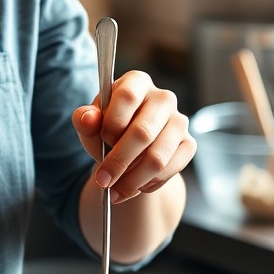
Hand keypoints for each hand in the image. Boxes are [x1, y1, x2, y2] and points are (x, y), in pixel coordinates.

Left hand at [72, 69, 194, 202]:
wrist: (129, 147)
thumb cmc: (107, 128)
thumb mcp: (90, 123)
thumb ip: (84, 119)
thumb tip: (87, 118)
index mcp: (136, 82)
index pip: (128, 97)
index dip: (112, 122)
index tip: (103, 139)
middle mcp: (163, 98)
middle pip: (143, 133)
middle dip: (118, 161)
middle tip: (102, 180)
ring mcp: (179, 121)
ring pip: (157, 158)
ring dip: (132, 180)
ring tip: (114, 191)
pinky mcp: (189, 144)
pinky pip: (170, 170)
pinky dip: (149, 184)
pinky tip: (134, 187)